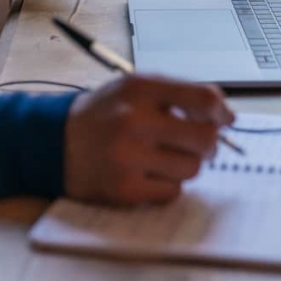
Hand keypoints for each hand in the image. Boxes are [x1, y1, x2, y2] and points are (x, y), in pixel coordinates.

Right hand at [63, 74, 233, 204]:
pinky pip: (172, 191)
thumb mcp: (134, 89)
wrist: (54, 141)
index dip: (223, 112)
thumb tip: (223, 115)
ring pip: (192, 168)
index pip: (203, 99)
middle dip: (210, 144)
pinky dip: (166, 184)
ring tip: (163, 157)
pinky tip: (147, 173)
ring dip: (185, 164)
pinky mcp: (124, 189)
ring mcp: (128, 157)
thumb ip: (176, 95)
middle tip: (200, 145)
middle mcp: (134, 121)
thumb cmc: (103, 114)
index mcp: (140, 89)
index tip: (226, 120)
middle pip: (205, 139)